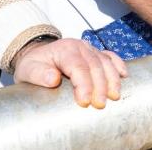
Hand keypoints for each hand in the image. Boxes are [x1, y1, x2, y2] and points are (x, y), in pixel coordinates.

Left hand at [13, 38, 127, 108]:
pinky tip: (124, 76)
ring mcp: (90, 49)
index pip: (78, 67)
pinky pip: (111, 57)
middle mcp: (80, 46)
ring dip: (112, 80)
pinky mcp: (96, 53)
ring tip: (115, 96)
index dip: (84, 85)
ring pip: (106, 62)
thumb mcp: (28, 70)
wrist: (38, 55)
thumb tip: (53, 79)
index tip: (85, 102)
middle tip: (100, 104)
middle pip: (95, 66)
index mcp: (65, 49)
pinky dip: (118, 65)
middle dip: (100, 86)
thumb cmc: (34, 65)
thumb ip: (38, 74)